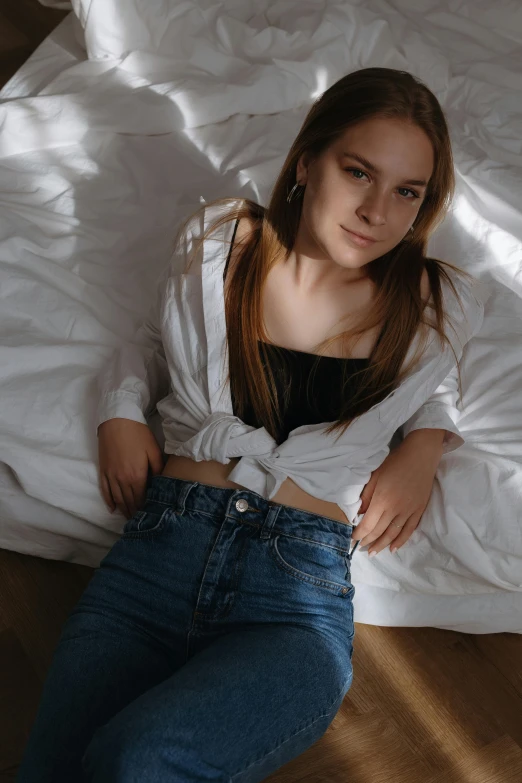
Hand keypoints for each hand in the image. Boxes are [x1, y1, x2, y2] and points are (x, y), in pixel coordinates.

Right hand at [98, 418, 164, 518]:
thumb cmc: (138, 434)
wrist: (116, 420)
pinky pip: (105, 491)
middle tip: (140, 521)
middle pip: (129, 501)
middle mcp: (122, 479)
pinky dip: (109, 501)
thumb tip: (160, 484)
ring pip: (117, 499)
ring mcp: (111, 476)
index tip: (150, 515)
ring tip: (129, 518)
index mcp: (137, 475)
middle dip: (134, 512)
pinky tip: (113, 508)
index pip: (141, 498)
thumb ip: (158, 469)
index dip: (145, 508)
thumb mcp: (153, 450)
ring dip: (123, 509)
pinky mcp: (103, 470)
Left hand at [351, 432, 443, 555]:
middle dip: (368, 542)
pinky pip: (409, 530)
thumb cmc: (395, 462)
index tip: (352, 538)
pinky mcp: (419, 510)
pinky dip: (400, 541)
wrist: (421, 455)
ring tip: (373, 553)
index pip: (368, 524)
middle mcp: (396, 509)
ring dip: (382, 545)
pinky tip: (393, 548)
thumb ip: (366, 497)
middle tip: (360, 549)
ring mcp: (409, 511)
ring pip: (393, 534)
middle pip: (379, 531)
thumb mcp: (375, 476)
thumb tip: (359, 514)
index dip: (359, 534)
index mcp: (382, 500)